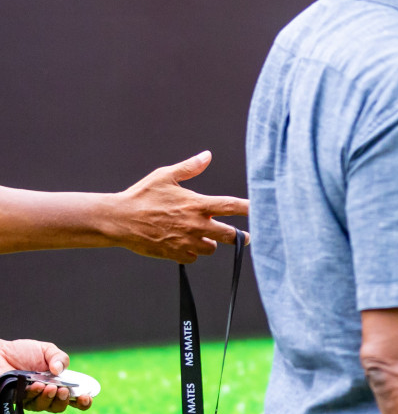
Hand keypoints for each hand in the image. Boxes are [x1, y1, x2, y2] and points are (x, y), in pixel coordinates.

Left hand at [0, 339, 90, 413]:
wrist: (0, 352)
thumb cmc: (22, 352)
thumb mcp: (47, 350)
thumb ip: (59, 358)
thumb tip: (60, 370)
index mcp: (57, 384)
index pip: (72, 398)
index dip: (81, 402)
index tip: (87, 398)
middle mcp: (44, 395)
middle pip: (58, 407)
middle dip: (64, 401)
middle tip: (64, 391)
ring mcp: (30, 399)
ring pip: (43, 407)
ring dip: (49, 398)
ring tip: (51, 387)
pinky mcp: (16, 399)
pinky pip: (27, 402)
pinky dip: (35, 394)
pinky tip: (37, 385)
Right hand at [105, 152, 249, 262]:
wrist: (117, 219)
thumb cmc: (141, 195)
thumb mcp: (165, 176)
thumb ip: (189, 168)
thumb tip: (207, 155)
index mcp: (196, 204)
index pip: (231, 206)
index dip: (250, 208)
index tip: (263, 210)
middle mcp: (195, 224)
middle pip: (230, 235)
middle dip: (240, 236)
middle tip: (245, 236)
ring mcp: (186, 241)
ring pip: (212, 248)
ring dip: (211, 243)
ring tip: (205, 237)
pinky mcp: (174, 254)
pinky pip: (193, 257)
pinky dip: (193, 253)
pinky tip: (186, 245)